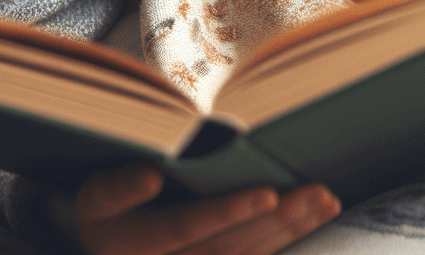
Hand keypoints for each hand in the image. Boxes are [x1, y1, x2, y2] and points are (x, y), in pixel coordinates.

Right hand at [75, 164, 339, 254]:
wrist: (102, 244)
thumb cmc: (103, 209)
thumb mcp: (97, 195)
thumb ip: (121, 186)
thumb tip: (151, 177)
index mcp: (139, 244)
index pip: (189, 226)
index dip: (229, 211)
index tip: (269, 193)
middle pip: (231, 244)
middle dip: (279, 219)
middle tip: (319, 193)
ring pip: (249, 254)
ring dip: (292, 229)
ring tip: (327, 202)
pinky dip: (286, 238)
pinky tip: (315, 219)